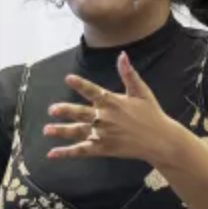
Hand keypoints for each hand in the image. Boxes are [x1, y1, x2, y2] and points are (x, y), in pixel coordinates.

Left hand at [45, 52, 189, 167]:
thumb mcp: (141, 92)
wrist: (160, 140)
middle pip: (82, 114)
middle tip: (52, 109)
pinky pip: (82, 150)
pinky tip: (53, 153)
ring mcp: (104, 135)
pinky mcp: (103, 149)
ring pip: (79, 132)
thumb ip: (129, 74)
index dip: (81, 84)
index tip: (68, 78)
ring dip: (62, 131)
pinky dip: (67, 152)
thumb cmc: (151, 114)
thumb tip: (122, 55)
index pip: (94, 91)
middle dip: (66, 111)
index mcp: (114, 102)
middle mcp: (106, 119)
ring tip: (47, 130)